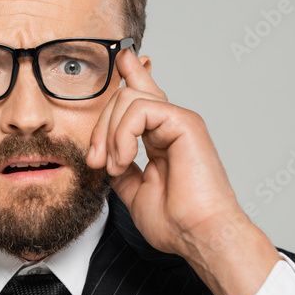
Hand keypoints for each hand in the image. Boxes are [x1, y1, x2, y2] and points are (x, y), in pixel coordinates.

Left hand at [86, 48, 278, 294]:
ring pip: (128, 98)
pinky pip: (140, 110)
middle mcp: (171, 124)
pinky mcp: (184, 122)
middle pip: (125, 95)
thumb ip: (121, 166)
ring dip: (110, 134)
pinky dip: (123, 135)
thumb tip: (105, 154)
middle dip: (100, 126)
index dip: (129, 74)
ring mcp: (179, 121)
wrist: (198, 235)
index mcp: (163, 137)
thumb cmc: (176, 221)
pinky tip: (125, 160)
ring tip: (114, 166)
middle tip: (96, 161)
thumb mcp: (134, 190)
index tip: (119, 59)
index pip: (143, 95)